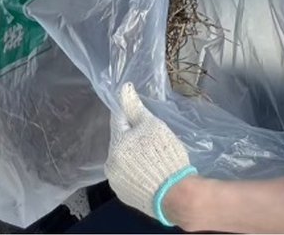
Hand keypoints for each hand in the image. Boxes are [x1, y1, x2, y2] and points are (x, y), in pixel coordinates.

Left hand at [105, 84, 196, 225]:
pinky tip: (150, 170)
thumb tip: (124, 89)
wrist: (173, 194)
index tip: (136, 108)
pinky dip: (136, 170)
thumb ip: (136, 109)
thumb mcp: (154, 126)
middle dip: (132, 137)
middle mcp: (110, 163)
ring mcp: (115, 181)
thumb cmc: (165, 155)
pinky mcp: (123, 194)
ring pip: (123, 159)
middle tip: (152, 137)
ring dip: (133, 154)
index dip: (128, 112)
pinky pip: (127, 175)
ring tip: (153, 156)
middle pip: (120, 142)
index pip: (118, 120)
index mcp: (116, 144)